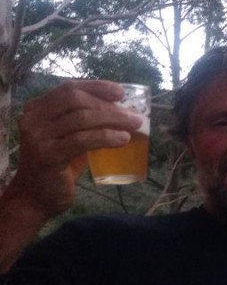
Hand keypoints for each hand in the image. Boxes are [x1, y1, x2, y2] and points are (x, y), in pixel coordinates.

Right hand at [6, 80, 142, 216]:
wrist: (35, 197)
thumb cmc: (57, 166)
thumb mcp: (70, 137)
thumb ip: (87, 123)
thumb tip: (124, 110)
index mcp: (37, 108)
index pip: (69, 88)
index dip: (97, 87)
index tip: (121, 92)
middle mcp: (33, 118)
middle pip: (76, 100)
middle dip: (109, 106)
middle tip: (133, 116)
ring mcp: (38, 136)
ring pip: (82, 118)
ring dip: (113, 119)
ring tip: (134, 126)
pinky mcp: (48, 155)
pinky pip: (82, 140)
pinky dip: (106, 137)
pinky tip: (122, 139)